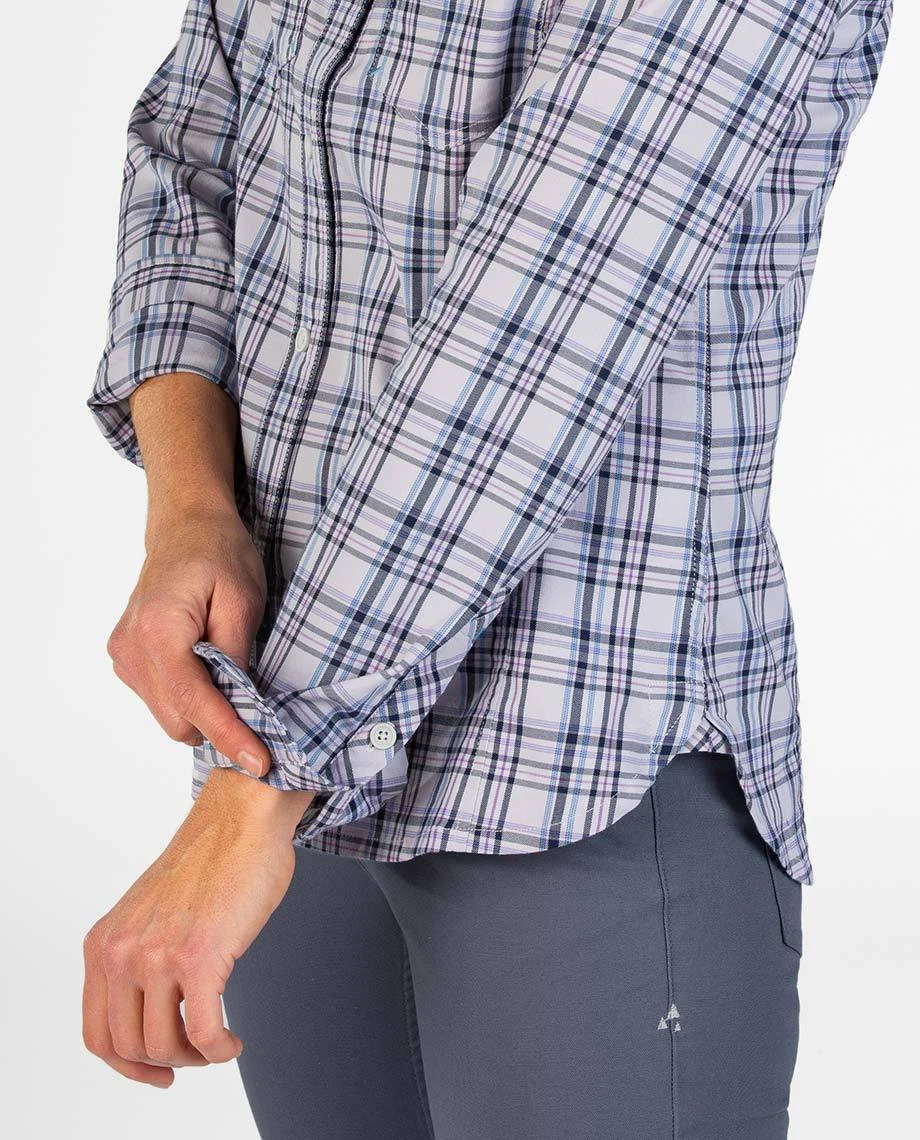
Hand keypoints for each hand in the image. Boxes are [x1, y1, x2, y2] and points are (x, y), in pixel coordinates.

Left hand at [82, 767, 314, 1086]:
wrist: (242, 819)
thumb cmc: (212, 860)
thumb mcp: (151, 914)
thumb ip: (140, 955)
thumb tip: (156, 1009)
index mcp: (104, 944)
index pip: (98, 1034)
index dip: (127, 1065)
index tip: (157, 1071)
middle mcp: (121, 952)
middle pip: (130, 1048)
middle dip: (168, 1062)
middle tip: (198, 1054)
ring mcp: (158, 956)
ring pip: (165, 1046)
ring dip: (197, 1056)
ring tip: (219, 1041)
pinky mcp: (199, 958)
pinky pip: (204, 1034)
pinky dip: (220, 1049)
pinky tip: (233, 1040)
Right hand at [107, 502, 271, 775]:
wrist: (186, 527)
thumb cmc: (219, 554)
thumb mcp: (244, 601)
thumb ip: (237, 656)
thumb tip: (241, 706)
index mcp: (159, 630)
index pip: (196, 703)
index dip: (231, 736)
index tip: (260, 762)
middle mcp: (131, 648)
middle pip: (179, 721)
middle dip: (221, 725)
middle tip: (261, 711)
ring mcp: (123, 656)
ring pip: (170, 716)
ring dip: (205, 712)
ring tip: (233, 677)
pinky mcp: (125, 659)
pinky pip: (162, 700)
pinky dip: (190, 698)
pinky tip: (211, 671)